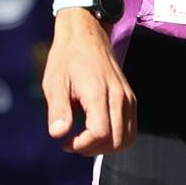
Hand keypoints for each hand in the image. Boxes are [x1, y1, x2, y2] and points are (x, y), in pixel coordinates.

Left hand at [44, 10, 132, 155]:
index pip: (100, 133)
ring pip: (128, 138)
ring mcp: (128, 98)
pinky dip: (115, 137)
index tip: (66, 142)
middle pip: (117, 140)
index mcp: (99, 93)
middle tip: (74, 143)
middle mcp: (119, 97)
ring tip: (85, 140)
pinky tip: (96, 131)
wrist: (87, 35)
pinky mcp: (130, 99)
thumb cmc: (67, 58)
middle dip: (94, 149)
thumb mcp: (54, 83)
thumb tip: (58, 134)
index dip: (83, 145)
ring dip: (106, 147)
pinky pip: (130, 128)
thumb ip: (57, 110)